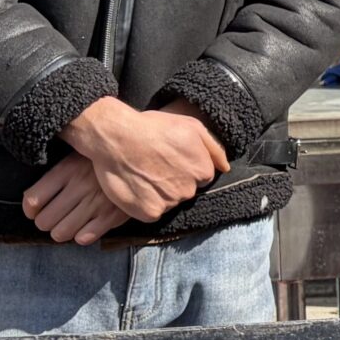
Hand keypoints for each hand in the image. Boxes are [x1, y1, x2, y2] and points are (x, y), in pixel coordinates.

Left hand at [22, 154, 131, 244]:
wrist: (144, 158)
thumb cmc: (104, 159)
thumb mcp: (79, 153)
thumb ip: (58, 170)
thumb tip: (34, 196)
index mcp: (68, 169)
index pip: (33, 200)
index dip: (29, 210)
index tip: (35, 210)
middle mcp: (79, 187)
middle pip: (44, 221)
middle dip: (45, 222)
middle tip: (53, 216)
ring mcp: (96, 203)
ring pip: (61, 233)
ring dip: (61, 231)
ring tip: (68, 223)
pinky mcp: (112, 216)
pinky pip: (84, 238)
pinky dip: (81, 235)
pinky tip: (86, 225)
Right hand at [61, 96, 229, 221]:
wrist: (115, 137)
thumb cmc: (152, 127)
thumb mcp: (190, 126)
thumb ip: (213, 149)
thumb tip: (225, 168)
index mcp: (202, 169)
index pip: (202, 178)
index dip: (185, 168)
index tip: (170, 159)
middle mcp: (189, 189)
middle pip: (186, 192)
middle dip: (174, 181)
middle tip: (155, 165)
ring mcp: (169, 202)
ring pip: (170, 202)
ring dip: (160, 193)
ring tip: (144, 174)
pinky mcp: (150, 212)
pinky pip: (153, 212)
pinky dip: (145, 203)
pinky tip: (137, 186)